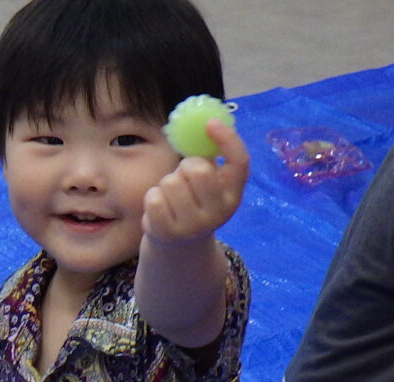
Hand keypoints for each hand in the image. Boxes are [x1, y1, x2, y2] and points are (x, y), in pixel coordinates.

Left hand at [143, 119, 248, 245]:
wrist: (179, 245)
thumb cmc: (194, 202)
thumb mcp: (209, 184)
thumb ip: (209, 160)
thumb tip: (200, 126)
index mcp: (233, 195)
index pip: (240, 162)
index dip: (227, 139)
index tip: (209, 123)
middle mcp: (219, 213)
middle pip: (199, 170)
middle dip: (186, 166)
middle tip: (184, 175)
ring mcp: (194, 226)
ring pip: (171, 183)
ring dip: (167, 183)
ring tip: (172, 196)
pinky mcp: (168, 233)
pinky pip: (154, 198)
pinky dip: (153, 197)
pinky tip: (160, 207)